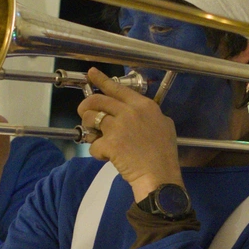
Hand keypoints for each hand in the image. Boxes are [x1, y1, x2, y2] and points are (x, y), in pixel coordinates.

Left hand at [76, 69, 181, 200]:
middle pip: (98, 100)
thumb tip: (139, 112)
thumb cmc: (164, 155)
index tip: (91, 73)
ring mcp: (119, 127)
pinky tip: (106, 157)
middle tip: (84, 113)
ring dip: (88, 127)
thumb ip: (150, 115)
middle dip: (86, 105)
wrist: (159, 176)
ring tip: (94, 136)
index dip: (102, 79)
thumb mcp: (165, 126)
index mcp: (143, 106)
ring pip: (91, 118)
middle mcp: (130, 112)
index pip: (118, 88)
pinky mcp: (110, 143)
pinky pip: (93, 144)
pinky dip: (97, 152)